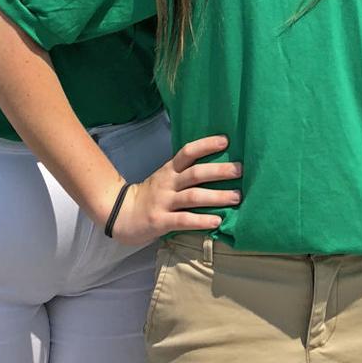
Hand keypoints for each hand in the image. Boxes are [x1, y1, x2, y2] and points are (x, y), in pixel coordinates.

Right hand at [109, 135, 241, 248]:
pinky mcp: (160, 221)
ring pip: (193, 196)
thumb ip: (185, 173)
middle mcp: (168, 183)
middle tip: (240, 170)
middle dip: (219, 170)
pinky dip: (201, 220)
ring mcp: (163, 202)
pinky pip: (183, 220)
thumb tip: (217, 167)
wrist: (121, 214)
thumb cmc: (151, 195)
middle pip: (195, 173)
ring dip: (217, 196)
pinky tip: (217, 221)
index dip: (206, 145)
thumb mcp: (165, 178)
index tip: (226, 140)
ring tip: (236, 197)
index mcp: (170, 170)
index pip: (188, 152)